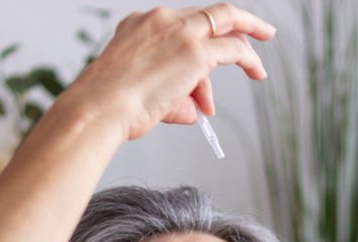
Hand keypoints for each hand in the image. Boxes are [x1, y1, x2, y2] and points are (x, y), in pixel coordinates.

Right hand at [62, 4, 275, 140]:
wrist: (98, 107)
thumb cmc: (108, 106)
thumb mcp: (138, 92)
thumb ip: (171, 95)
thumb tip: (196, 109)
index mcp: (140, 25)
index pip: (181, 25)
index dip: (200, 43)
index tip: (211, 52)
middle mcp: (161, 20)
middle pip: (208, 15)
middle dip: (237, 22)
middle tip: (259, 31)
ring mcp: (181, 33)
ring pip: (226, 24)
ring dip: (245, 48)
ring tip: (258, 71)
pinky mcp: (197, 52)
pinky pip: (234, 49)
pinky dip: (249, 60)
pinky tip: (258, 72)